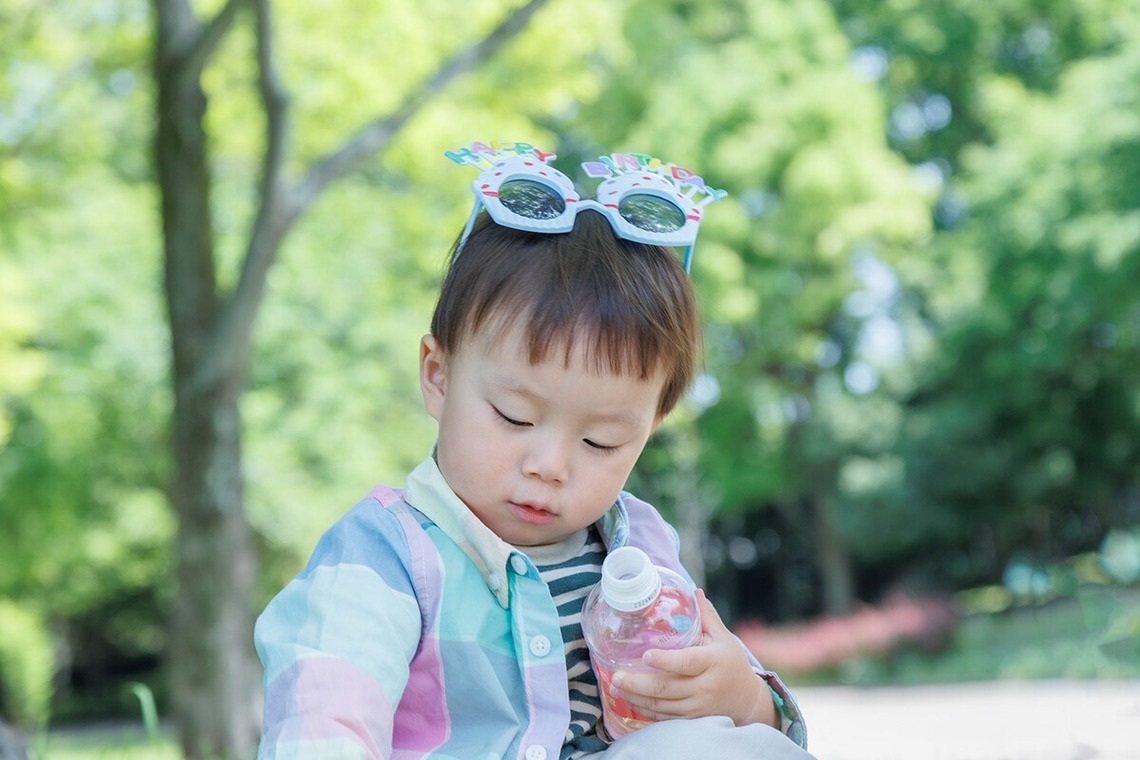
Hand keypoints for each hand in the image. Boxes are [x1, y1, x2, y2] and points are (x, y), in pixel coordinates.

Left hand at [609, 589, 777, 727]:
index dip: (665, 661)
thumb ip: (706, 616)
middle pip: (666, 688)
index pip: (686, 662)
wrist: (747, 700)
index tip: (645, 655)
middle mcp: (705, 687)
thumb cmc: (731, 663)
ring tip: (614, 687)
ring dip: (635, 698)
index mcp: (712, 662)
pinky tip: (629, 701)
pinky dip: (645, 711)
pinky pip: (665, 717)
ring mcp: (698, 707)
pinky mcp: (692, 720)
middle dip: (637, 684)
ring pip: (662, 706)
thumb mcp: (723, 637)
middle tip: (615, 677)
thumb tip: (693, 590)